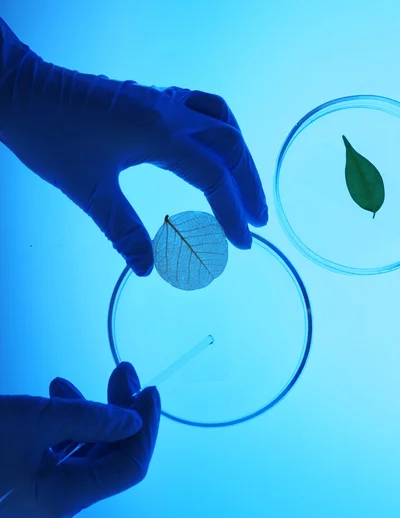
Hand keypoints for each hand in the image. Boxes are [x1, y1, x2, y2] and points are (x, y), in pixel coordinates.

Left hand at [0, 19, 267, 275]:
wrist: (22, 93)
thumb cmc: (49, 137)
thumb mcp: (88, 191)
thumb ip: (123, 230)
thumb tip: (147, 268)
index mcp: (157, 134)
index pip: (212, 176)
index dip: (231, 212)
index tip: (242, 242)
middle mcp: (167, 112)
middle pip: (230, 145)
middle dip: (249, 185)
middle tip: (259, 220)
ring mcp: (160, 100)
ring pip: (221, 121)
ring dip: (241, 154)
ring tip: (247, 187)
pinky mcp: (150, 98)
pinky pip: (202, 106)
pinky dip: (220, 130)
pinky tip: (216, 149)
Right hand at [0, 362, 159, 517]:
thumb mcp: (39, 418)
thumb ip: (93, 419)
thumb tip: (134, 421)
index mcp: (64, 498)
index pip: (128, 468)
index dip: (145, 429)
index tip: (149, 392)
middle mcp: (60, 501)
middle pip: (112, 455)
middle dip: (123, 411)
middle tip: (127, 373)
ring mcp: (46, 489)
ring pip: (91, 448)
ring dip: (99, 410)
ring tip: (100, 377)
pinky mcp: (33, 474)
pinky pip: (67, 447)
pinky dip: (72, 419)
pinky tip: (62, 391)